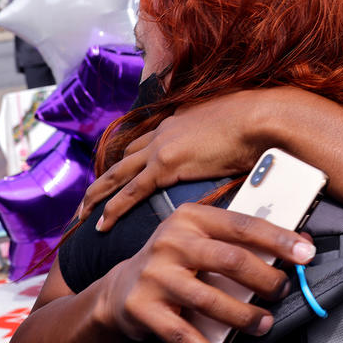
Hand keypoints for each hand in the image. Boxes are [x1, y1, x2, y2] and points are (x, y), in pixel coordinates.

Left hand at [79, 90, 274, 230]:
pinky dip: (113, 208)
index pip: (148, 141)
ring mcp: (161, 147)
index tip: (123, 172)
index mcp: (180, 120)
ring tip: (82, 214)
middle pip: (124, 157)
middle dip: (105, 178)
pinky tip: (102, 224)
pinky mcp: (165, 165)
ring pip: (117, 174)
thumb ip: (225, 134)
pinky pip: (130, 191)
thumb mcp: (236, 123)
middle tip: (89, 197)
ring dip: (97, 194)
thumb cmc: (258, 121)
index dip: (133, 159)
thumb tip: (235, 145)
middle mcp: (164, 131)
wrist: (260, 117)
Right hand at [95, 202, 314, 342]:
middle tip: (282, 291)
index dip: (278, 239)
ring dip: (245, 316)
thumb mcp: (203, 238)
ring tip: (263, 323)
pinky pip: (184, 337)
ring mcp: (155, 276)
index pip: (243, 225)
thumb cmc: (177, 260)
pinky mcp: (143, 309)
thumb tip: (299, 242)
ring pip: (211, 301)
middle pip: (230, 260)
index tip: (306, 252)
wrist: (121, 289)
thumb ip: (242, 240)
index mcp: (192, 217)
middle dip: (266, 279)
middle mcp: (171, 242)